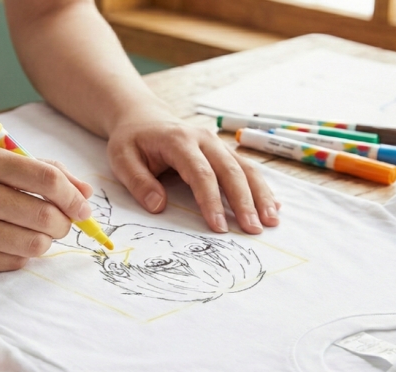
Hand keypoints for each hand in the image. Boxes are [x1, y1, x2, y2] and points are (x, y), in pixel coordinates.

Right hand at [0, 145, 92, 271]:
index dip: (73, 197)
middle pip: (45, 217)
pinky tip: (12, 241)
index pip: (46, 179)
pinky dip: (23, 253)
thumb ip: (43, 170)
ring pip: (34, 244)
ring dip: (47, 240)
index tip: (83, 208)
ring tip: (38, 231)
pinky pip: (13, 262)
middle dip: (65, 223)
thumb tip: (86, 193)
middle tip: (62, 221)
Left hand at [106, 113, 279, 233]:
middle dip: (245, 201)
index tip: (219, 227)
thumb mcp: (122, 159)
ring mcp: (217, 144)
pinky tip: (273, 206)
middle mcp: (204, 139)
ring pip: (245, 168)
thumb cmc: (132, 141)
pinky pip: (246, 168)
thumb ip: (139, 182)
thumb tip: (158, 206)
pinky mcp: (223, 151)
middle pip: (231, 170)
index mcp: (179, 141)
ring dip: (261, 195)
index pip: (201, 173)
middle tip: (254, 230)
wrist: (143, 117)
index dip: (211, 201)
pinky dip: (260, 187)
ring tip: (272, 221)